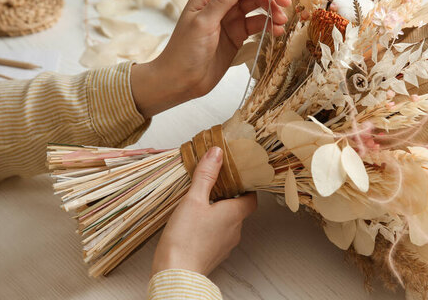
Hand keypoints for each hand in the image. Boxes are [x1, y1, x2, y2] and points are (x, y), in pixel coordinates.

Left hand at [131, 0, 291, 117]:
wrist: (180, 81)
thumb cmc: (184, 50)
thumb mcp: (204, 22)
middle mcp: (222, 2)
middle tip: (286, 3)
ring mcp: (231, 19)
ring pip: (258, 7)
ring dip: (273, 10)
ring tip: (282, 21)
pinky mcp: (238, 35)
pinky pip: (258, 25)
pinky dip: (269, 26)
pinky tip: (277, 31)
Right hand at [151, 146, 257, 275]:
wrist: (175, 274)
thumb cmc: (185, 238)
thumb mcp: (194, 199)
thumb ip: (206, 175)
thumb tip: (217, 153)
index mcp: (235, 214)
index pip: (252, 198)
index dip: (247, 186)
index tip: (237, 177)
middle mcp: (235, 231)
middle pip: (239, 209)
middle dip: (228, 197)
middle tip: (213, 185)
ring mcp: (225, 245)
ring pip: (227, 223)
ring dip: (217, 213)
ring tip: (200, 203)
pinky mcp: (213, 255)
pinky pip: (216, 236)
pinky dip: (209, 227)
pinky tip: (193, 224)